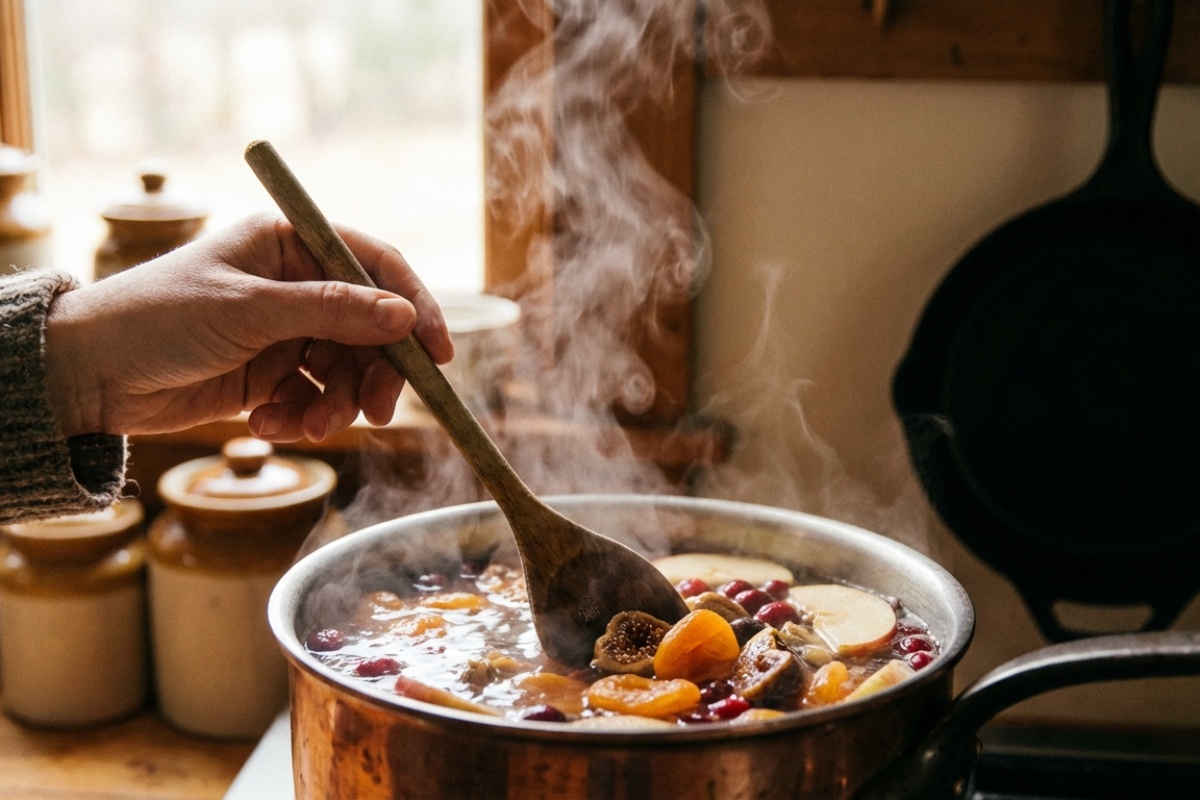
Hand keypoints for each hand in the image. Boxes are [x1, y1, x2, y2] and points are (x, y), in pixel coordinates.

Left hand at [44, 213, 453, 441]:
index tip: (439, 353)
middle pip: (370, 326)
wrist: (90, 375)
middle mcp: (294, 282)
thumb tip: (405, 315)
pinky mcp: (271, 372)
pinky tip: (271, 425)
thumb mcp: (249, 311)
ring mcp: (284, 329)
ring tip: (308, 427)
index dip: (413, 306)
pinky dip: (303, 415)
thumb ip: (331, 311)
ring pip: (345, 368)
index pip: (374, 265)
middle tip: (376, 413)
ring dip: (335, 403)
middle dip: (374, 373)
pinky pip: (314, 395)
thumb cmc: (158, 318)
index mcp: (289, 242)